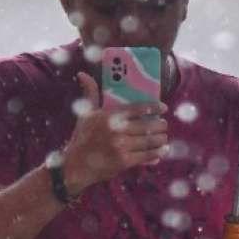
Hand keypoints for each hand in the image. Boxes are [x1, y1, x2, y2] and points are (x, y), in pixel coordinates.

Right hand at [62, 72, 168, 192]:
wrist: (75, 165)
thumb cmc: (82, 137)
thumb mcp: (86, 114)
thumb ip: (90, 93)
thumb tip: (82, 73)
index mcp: (109, 116)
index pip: (137, 108)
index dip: (154, 107)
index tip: (164, 108)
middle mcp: (117, 130)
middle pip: (147, 125)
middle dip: (160, 125)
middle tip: (164, 125)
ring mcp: (121, 146)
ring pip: (149, 140)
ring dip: (160, 139)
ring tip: (163, 138)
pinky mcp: (124, 162)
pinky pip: (146, 155)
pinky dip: (157, 153)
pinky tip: (162, 151)